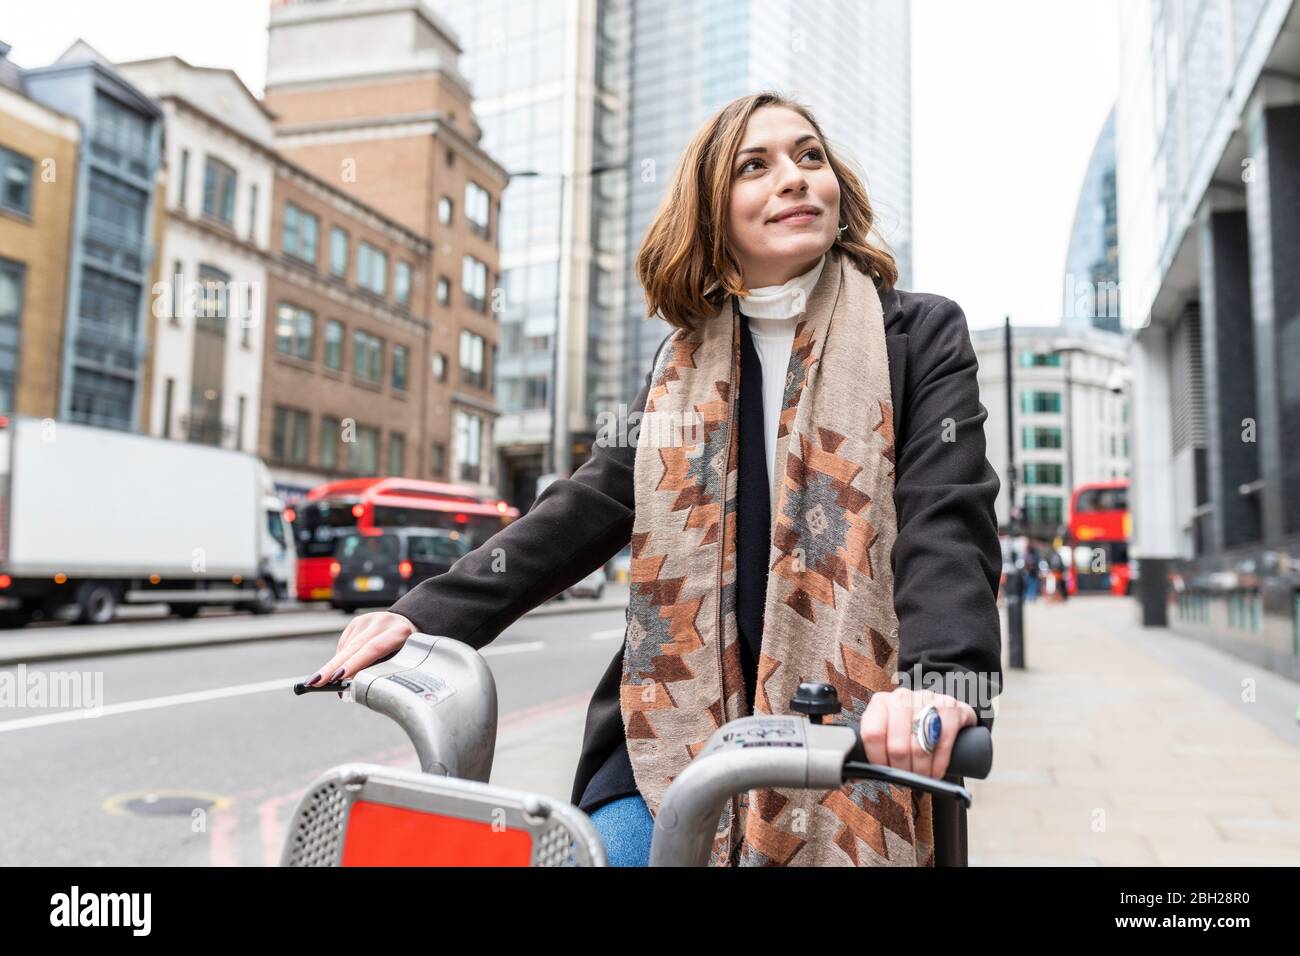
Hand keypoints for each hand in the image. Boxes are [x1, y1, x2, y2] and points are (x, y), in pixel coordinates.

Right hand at [304, 610, 417, 687]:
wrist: (406, 621)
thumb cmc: (406, 647)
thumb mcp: (403, 658)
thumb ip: (383, 669)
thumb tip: (356, 685)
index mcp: (398, 632)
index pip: (373, 648)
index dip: (355, 664)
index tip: (339, 677)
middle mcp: (381, 622)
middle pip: (354, 647)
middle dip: (333, 667)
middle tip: (316, 682)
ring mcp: (367, 620)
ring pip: (346, 646)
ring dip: (334, 666)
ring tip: (322, 682)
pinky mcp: (356, 621)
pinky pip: (344, 643)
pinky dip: (340, 658)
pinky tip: (339, 668)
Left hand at [859, 687, 976, 779]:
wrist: (944, 710)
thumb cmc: (911, 725)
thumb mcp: (888, 731)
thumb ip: (872, 748)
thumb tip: (854, 775)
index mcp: (881, 703)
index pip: (872, 734)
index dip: (878, 759)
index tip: (884, 771)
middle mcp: (903, 698)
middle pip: (897, 746)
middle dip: (902, 770)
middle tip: (906, 778)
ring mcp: (928, 700)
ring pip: (920, 747)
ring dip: (921, 771)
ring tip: (921, 778)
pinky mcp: (951, 708)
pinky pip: (943, 743)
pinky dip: (938, 765)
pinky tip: (935, 772)